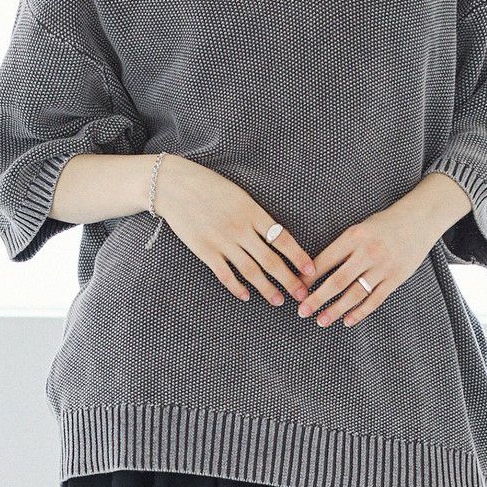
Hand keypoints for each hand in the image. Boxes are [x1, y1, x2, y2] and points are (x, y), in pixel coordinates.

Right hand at [154, 154, 316, 306]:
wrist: (175, 186)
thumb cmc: (209, 186)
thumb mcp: (239, 194)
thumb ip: (256, 215)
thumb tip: (275, 235)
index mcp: (252, 212)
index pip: (282, 239)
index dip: (298, 256)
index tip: (311, 270)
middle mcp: (240, 228)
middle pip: (270, 260)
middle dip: (289, 279)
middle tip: (302, 294)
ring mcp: (222, 241)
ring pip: (250, 271)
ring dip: (267, 288)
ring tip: (279, 301)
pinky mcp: (205, 250)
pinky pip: (225, 274)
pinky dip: (237, 287)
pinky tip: (247, 296)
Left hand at [293, 203, 435, 328]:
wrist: (419, 220)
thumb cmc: (383, 225)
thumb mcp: (359, 228)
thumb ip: (342, 248)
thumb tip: (315, 270)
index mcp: (354, 236)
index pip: (325, 260)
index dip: (308, 277)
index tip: (296, 289)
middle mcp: (367, 252)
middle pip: (337, 281)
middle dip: (317, 298)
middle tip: (302, 312)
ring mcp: (383, 267)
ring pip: (355, 294)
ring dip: (336, 310)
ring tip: (321, 320)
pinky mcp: (396, 278)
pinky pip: (375, 299)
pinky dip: (360, 312)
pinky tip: (347, 320)